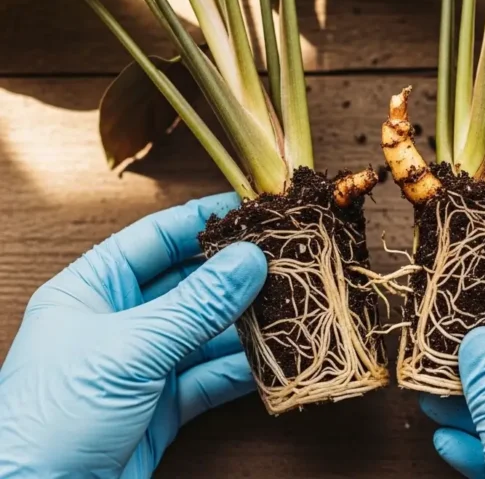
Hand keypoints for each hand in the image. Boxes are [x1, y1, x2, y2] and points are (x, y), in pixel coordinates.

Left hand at [0, 194, 266, 477]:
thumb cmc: (51, 417)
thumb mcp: (128, 349)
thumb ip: (195, 305)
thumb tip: (249, 260)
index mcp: (91, 289)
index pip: (155, 239)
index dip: (204, 220)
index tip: (254, 207)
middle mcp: (119, 322)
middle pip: (190, 284)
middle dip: (238, 275)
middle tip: (289, 259)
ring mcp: (144, 366)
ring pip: (209, 333)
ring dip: (249, 324)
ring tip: (293, 307)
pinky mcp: (164, 408)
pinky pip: (214, 378)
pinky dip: (246, 370)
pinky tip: (276, 358)